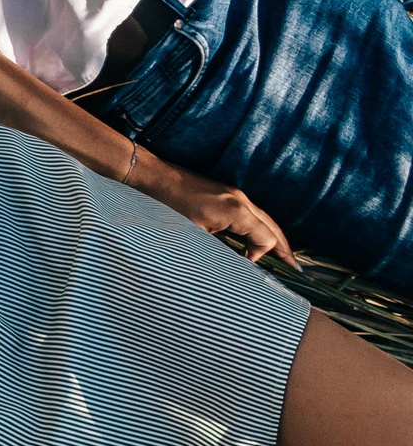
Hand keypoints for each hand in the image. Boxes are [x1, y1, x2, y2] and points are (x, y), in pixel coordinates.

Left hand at [137, 159, 296, 268]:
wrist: (151, 176)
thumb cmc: (167, 206)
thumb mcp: (193, 234)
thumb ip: (219, 250)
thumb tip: (235, 267)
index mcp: (236, 211)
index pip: (267, 238)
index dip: (262, 256)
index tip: (248, 266)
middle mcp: (241, 200)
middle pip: (273, 227)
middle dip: (283, 248)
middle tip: (294, 269)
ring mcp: (235, 194)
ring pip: (264, 219)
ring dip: (273, 237)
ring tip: (282, 257)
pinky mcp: (226, 192)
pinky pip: (251, 213)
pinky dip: (259, 227)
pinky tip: (257, 239)